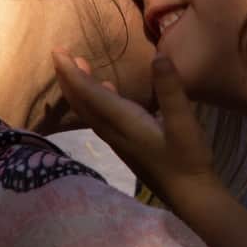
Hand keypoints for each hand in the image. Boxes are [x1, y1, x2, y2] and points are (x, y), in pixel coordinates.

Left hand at [52, 51, 219, 205]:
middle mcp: (115, 131)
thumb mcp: (184, 122)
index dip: (72, 72)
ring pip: (90, 111)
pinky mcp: (128, 145)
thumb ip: (170, 91)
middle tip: (60, 54)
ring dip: (80, 89)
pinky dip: (96, 100)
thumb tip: (158, 57)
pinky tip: (107, 92)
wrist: (190, 195)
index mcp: (124, 121)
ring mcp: (120, 140)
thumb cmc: (188, 159)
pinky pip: (101, 118)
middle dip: (69, 78)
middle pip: (82, 103)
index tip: (57, 51)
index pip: (89, 94)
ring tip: (77, 68)